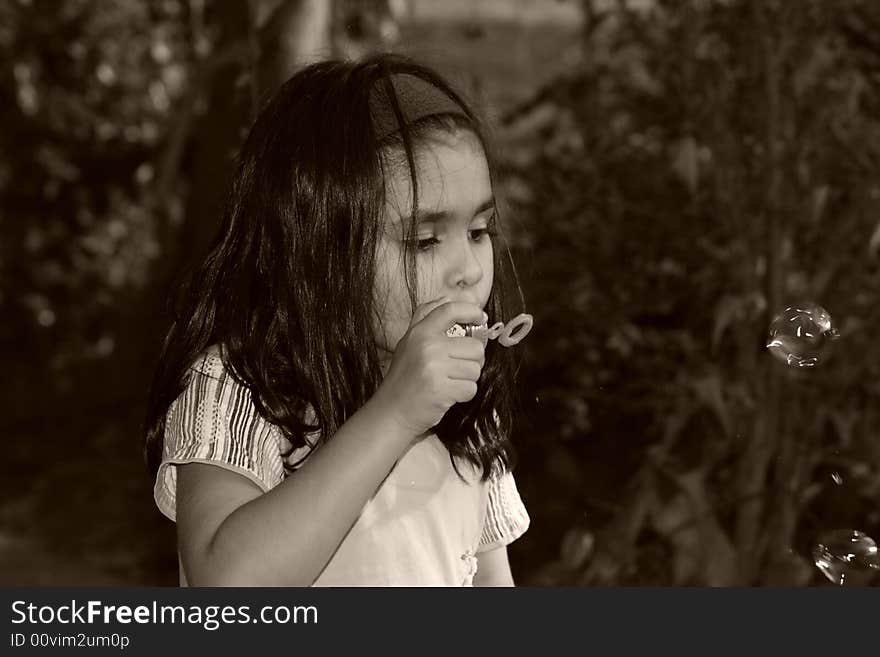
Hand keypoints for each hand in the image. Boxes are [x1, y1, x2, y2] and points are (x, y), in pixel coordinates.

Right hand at [373, 297, 486, 436]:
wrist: (391, 412)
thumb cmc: (403, 378)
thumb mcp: (408, 342)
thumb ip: (425, 319)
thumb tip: (447, 298)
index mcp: (420, 332)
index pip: (450, 310)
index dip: (471, 311)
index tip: (480, 318)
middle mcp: (427, 346)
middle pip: (474, 347)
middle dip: (472, 361)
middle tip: (457, 368)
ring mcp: (434, 368)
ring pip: (475, 369)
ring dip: (467, 379)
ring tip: (449, 382)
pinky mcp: (442, 389)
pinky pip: (471, 388)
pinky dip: (463, 394)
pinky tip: (448, 395)